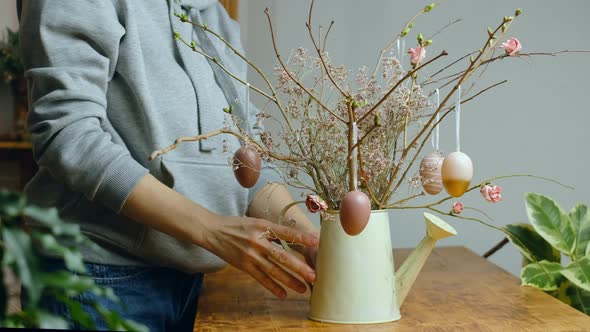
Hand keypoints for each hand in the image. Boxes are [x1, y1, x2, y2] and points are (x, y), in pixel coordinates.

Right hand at [200, 215, 318, 297]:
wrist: (214, 231)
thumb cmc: (238, 226)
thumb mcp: (256, 222)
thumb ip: (273, 230)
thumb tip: (294, 237)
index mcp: (263, 226)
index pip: (286, 233)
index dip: (301, 238)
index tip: (316, 242)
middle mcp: (258, 241)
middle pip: (282, 256)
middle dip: (299, 267)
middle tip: (313, 275)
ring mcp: (251, 255)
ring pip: (274, 270)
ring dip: (289, 281)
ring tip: (303, 289)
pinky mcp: (244, 266)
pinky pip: (261, 278)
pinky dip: (272, 287)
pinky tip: (283, 294)